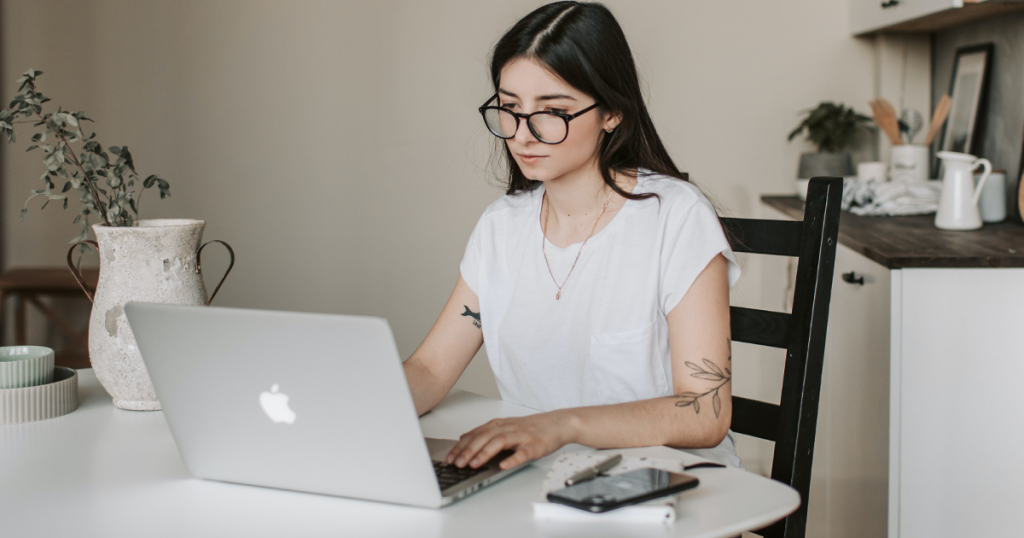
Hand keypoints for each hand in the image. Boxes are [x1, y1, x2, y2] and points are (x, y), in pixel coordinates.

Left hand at [446, 411, 575, 470]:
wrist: (558, 423)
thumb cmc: (531, 428)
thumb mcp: (505, 426)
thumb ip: (485, 432)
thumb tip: (464, 438)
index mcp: (499, 425)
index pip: (475, 434)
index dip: (461, 446)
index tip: (450, 457)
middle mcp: (508, 428)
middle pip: (484, 437)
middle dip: (468, 450)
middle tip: (457, 463)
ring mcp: (521, 436)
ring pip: (500, 442)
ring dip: (485, 453)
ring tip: (474, 464)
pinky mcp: (535, 445)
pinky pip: (523, 452)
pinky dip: (512, 459)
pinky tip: (504, 465)